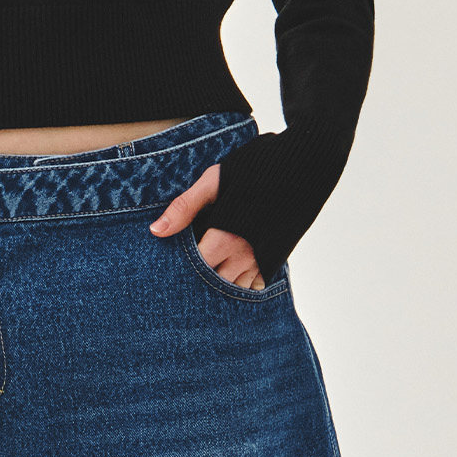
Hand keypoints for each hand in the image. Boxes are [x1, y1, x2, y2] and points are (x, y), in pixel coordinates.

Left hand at [147, 162, 266, 290]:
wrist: (301, 168)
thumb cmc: (253, 170)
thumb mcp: (213, 181)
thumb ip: (185, 207)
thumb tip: (156, 230)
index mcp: (224, 238)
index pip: (195, 270)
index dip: (181, 270)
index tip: (170, 266)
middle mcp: (243, 256)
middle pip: (213, 284)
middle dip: (198, 281)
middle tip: (183, 275)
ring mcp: (261, 260)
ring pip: (233, 288)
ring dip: (219, 284)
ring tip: (205, 274)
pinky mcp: (275, 259)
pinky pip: (254, 285)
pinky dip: (239, 284)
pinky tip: (229, 271)